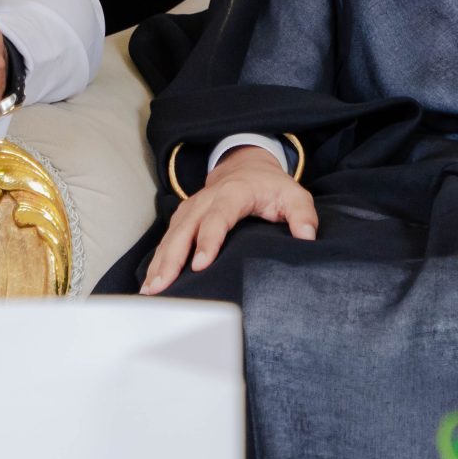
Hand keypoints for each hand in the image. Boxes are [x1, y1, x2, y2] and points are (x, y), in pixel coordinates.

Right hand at [141, 147, 317, 294]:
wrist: (246, 168)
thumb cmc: (271, 187)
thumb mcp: (294, 195)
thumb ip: (303, 214)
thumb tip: (307, 236)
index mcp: (233, 193)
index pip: (218, 217)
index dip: (208, 240)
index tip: (200, 265)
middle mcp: (206, 200)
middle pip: (185, 229)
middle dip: (172, 258)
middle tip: (163, 285)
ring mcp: (191, 209)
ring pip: (171, 236)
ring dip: (159, 263)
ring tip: (150, 291)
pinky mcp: (183, 218)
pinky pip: (167, 240)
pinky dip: (157, 260)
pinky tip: (151, 283)